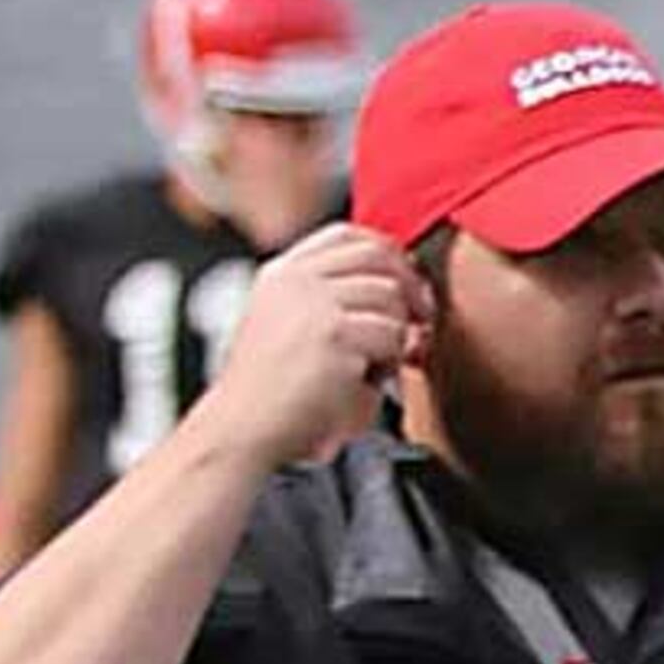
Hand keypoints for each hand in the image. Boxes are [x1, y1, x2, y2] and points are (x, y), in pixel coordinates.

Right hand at [194, 224, 430, 467]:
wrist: (244, 428)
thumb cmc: (275, 392)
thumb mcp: (291, 327)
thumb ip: (332, 299)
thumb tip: (407, 288)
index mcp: (282, 273)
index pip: (347, 235)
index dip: (387, 253)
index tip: (403, 282)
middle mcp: (296, 280)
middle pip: (377, 256)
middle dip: (408, 286)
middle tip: (418, 320)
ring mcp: (314, 304)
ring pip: (390, 296)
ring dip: (396, 334)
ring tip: (374, 364)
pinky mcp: (334, 334)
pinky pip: (392, 335)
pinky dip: (390, 361)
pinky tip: (365, 379)